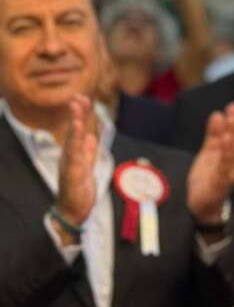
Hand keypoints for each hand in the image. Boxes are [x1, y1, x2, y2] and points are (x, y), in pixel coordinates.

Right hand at [55, 95, 99, 227]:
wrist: (73, 210)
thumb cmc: (79, 188)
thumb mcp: (87, 167)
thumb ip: (89, 152)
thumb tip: (90, 137)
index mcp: (75, 153)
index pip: (79, 130)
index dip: (81, 114)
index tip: (83, 98)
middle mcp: (70, 155)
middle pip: (74, 130)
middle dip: (77, 113)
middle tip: (79, 96)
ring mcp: (70, 162)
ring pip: (72, 138)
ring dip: (75, 121)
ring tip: (77, 106)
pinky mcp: (73, 171)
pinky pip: (75, 153)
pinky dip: (76, 140)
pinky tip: (78, 129)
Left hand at [186, 102, 233, 224]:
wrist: (203, 206)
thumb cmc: (209, 178)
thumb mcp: (210, 152)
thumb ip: (215, 134)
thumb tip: (218, 114)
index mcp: (233, 155)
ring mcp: (228, 174)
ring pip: (233, 154)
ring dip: (233, 137)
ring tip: (231, 122)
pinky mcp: (219, 185)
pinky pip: (223, 169)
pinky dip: (226, 156)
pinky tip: (225, 144)